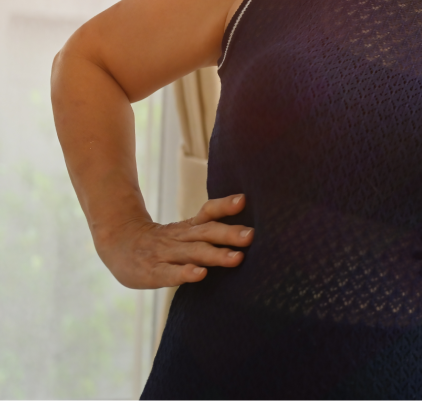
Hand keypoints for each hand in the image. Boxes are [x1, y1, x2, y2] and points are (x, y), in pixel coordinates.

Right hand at [94, 194, 254, 288]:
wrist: (117, 243)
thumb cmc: (162, 240)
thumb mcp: (185, 230)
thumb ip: (210, 228)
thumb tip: (247, 229)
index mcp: (189, 226)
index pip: (208, 212)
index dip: (224, 206)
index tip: (243, 200)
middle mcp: (180, 237)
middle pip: (206, 232)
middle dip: (230, 234)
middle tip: (251, 235)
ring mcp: (165, 254)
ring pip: (193, 252)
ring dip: (215, 255)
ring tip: (236, 257)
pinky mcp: (152, 273)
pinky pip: (170, 273)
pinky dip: (185, 273)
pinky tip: (200, 274)